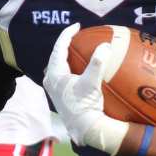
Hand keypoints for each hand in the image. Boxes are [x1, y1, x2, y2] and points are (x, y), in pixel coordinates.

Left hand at [42, 23, 127, 154]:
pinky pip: (62, 75)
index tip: (77, 26)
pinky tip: (79, 69)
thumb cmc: (86, 106)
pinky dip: (70, 68)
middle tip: (76, 36)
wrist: (84, 128)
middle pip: (56, 56)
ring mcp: (54, 89)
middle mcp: (50, 80)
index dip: (67, 34)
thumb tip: (105, 46)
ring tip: (77, 50)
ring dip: (67, 57)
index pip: (59, 48)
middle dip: (65, 45)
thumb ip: (98, 62)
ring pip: (58, 66)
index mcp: (54, 74)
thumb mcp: (92, 82)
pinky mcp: (60, 96)